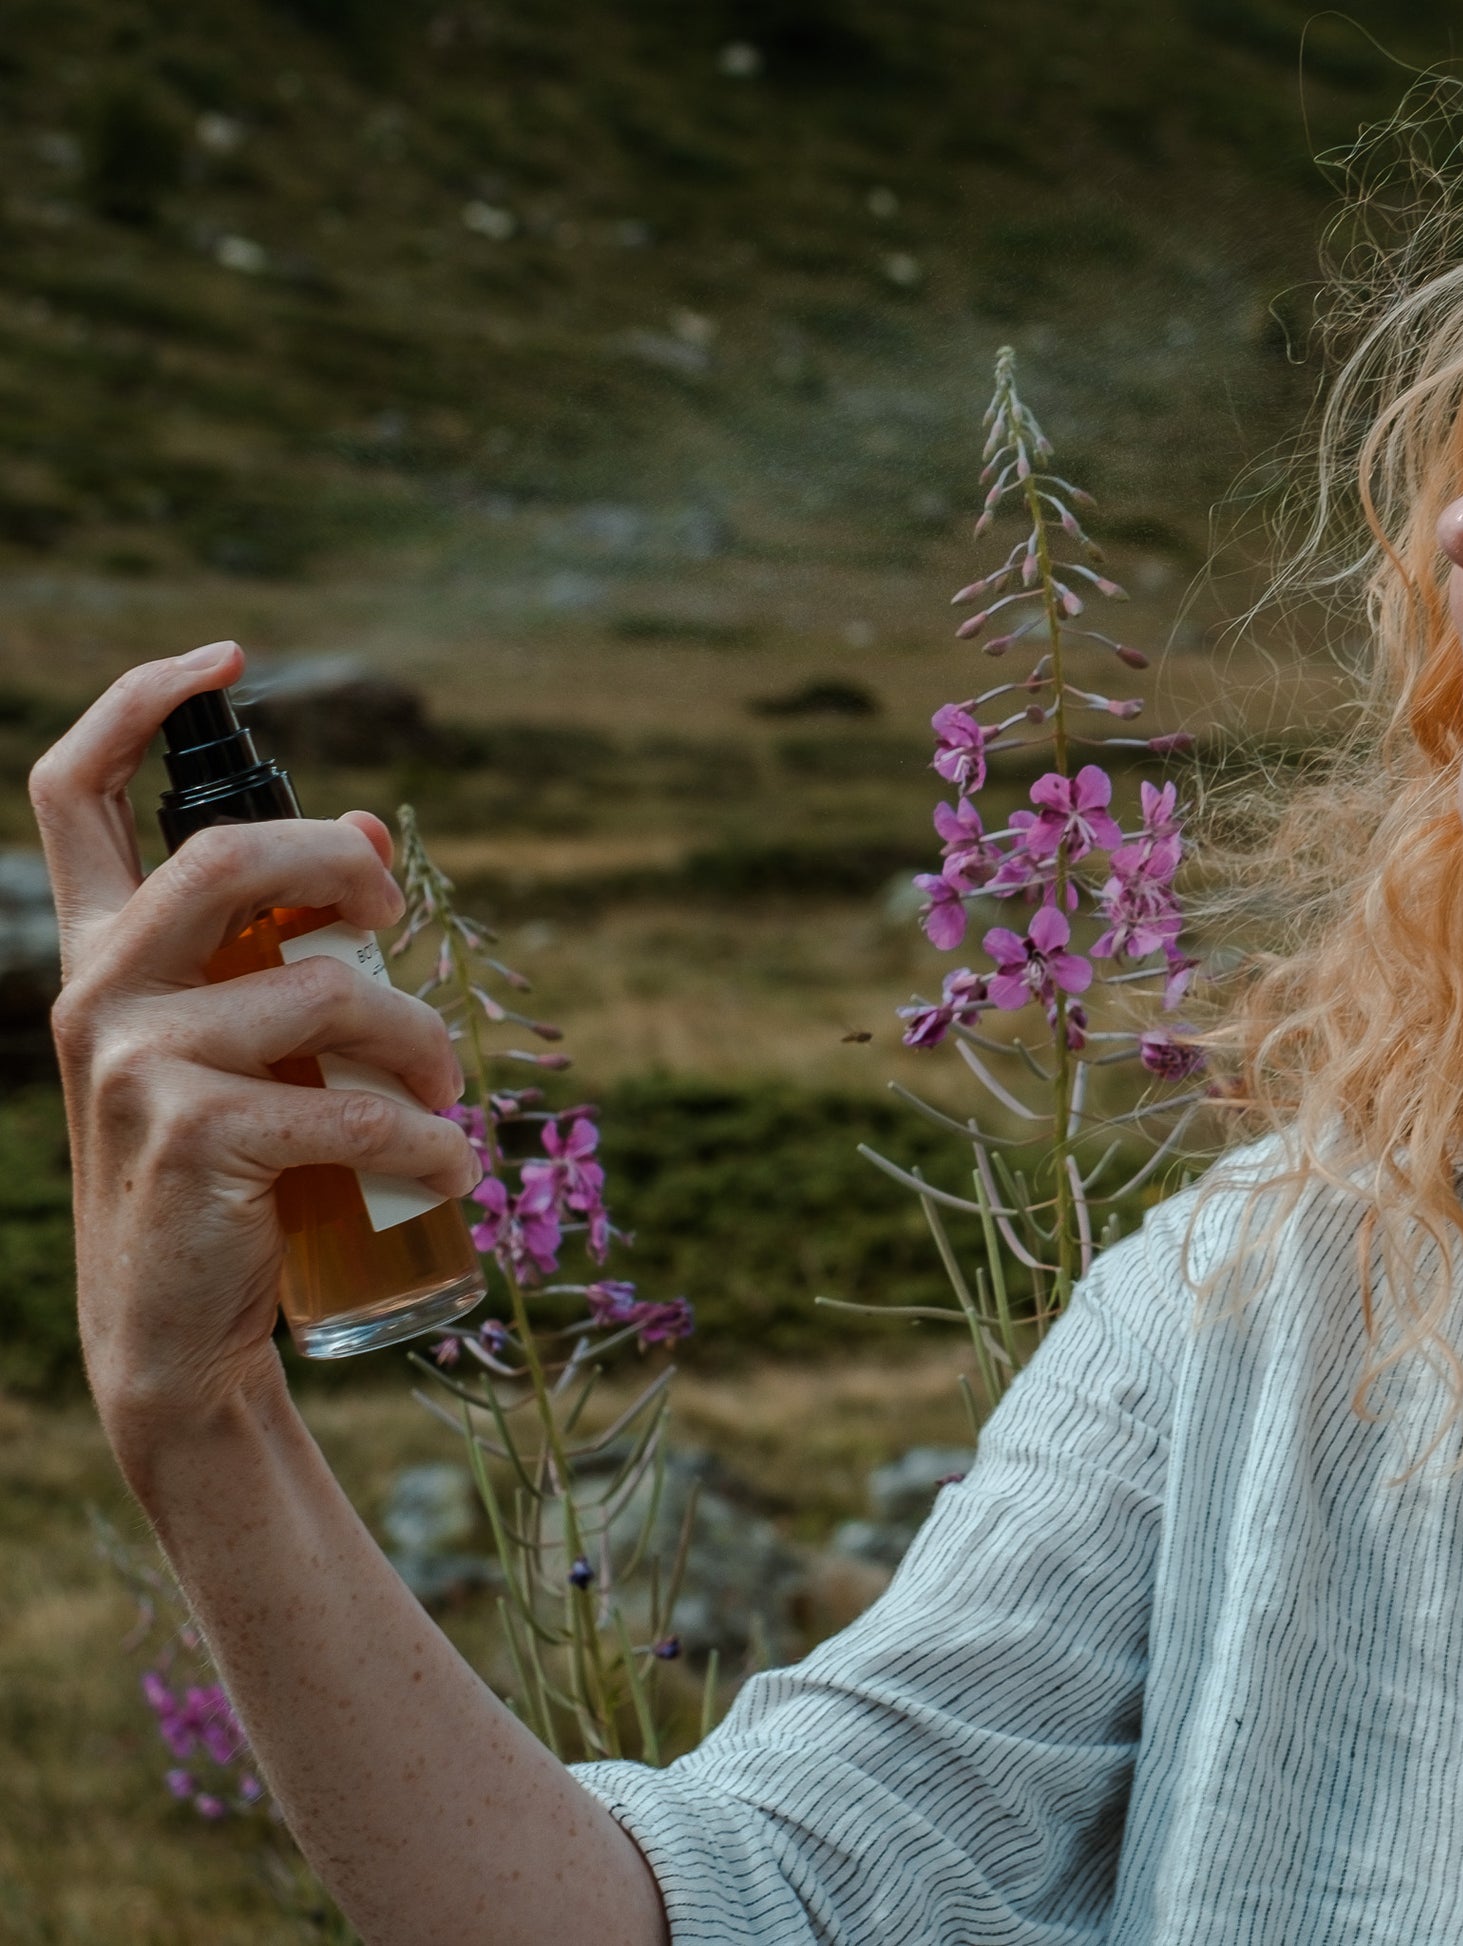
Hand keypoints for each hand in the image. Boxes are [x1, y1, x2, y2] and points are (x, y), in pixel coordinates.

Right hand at [30, 642, 479, 1461]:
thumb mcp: (242, 1045)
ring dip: (420, 1040)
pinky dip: (428, 1139)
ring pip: (326, 992)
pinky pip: (352, 1109)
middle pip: (231, 858)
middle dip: (348, 866)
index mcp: (99, 953)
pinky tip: (453, 1169)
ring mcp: (129, 1064)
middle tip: (402, 916)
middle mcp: (94, 991)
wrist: (177, 1335)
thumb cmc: (228, 1173)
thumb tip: (373, 828)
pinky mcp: (190, 1138)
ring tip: (449, 1096)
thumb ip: (287, 947)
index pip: (71, 792)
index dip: (136, 704)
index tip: (226, 658)